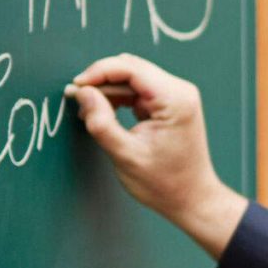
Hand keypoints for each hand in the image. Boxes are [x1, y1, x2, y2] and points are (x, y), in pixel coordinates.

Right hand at [67, 53, 249, 255]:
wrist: (191, 199)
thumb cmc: (164, 183)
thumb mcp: (125, 155)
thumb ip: (101, 122)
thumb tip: (82, 93)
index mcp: (175, 99)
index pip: (131, 69)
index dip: (99, 72)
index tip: (76, 87)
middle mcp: (179, 91)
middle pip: (132, 69)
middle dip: (101, 80)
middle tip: (76, 98)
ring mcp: (176, 96)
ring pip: (132, 78)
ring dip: (108, 90)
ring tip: (88, 111)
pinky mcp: (169, 104)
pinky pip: (138, 91)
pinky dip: (118, 98)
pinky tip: (102, 112)